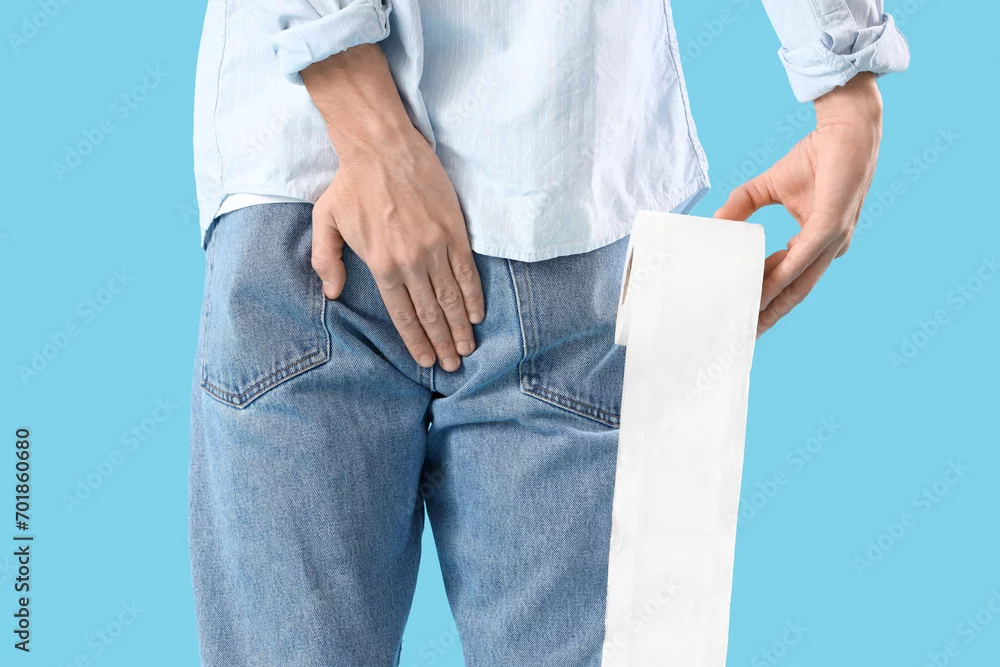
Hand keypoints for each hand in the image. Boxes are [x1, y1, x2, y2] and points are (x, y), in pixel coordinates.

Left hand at [303, 46, 483, 371]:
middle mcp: (410, 262)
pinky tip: (476, 314)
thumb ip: (327, 260)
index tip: (426, 360)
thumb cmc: (351, 183)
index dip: (416, 340)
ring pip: (452, 298)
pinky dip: (473, 296)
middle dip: (442, 343)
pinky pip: (467, 271)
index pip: (402, 313)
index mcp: (381, 264)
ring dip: (460, 327)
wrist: (382, 146)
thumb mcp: (326, 221)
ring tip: (467, 348)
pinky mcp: (454, 230)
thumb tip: (333, 294)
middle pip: (431, 312)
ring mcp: (435, 247)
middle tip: (452, 365)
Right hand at [715, 73, 882, 336]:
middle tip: (743, 339)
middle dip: (768, 317)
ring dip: (771, 307)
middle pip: (795, 294)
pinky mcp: (830, 226)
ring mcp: (832, 241)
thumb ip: (742, 206)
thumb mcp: (768, 187)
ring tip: (747, 324)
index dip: (767, 300)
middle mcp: (829, 249)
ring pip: (798, 285)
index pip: (789, 280)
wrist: (846, 128)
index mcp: (818, 243)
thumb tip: (716, 223)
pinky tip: (761, 293)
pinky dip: (779, 279)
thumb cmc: (815, 156)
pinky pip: (800, 261)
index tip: (744, 318)